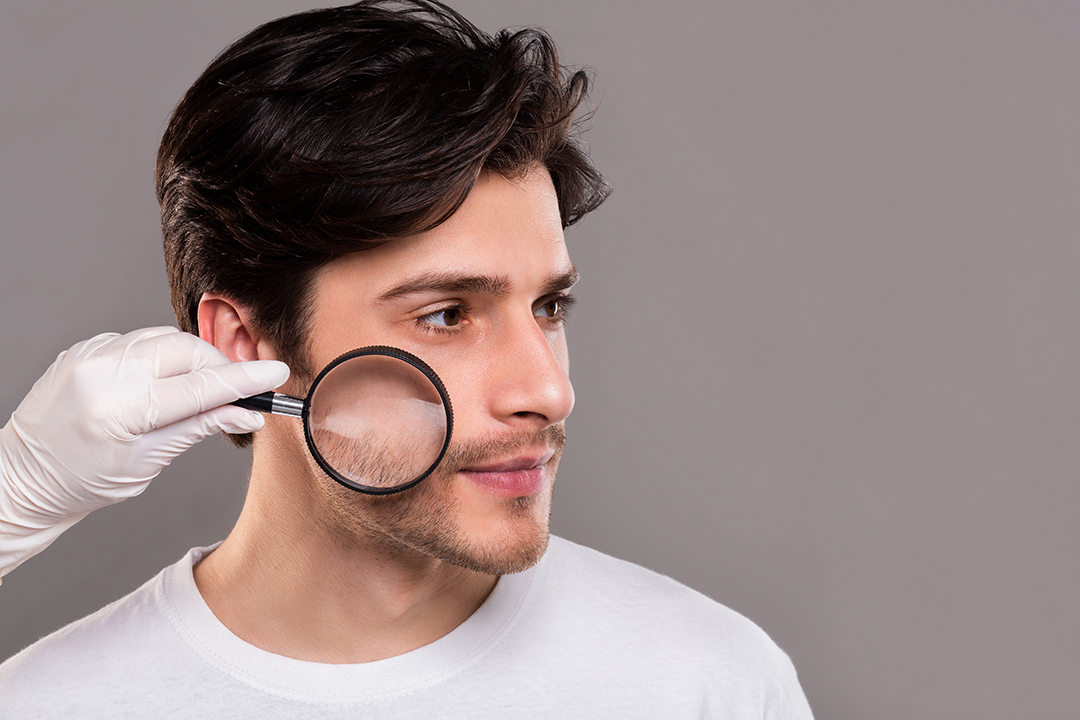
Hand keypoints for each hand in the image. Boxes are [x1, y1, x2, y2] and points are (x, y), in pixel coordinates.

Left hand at [0, 327, 288, 578]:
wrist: (23, 476)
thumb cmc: (82, 480)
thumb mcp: (148, 462)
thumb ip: (200, 427)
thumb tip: (248, 413)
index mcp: (121, 411)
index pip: (200, 387)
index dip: (244, 380)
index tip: (275, 373)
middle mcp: (103, 374)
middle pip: (188, 351)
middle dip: (217, 367)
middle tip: (234, 391)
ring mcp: (90, 355)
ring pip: (166, 339)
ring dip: (191, 360)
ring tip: (192, 391)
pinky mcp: (85, 347)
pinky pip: (139, 340)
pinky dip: (160, 357)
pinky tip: (156, 383)